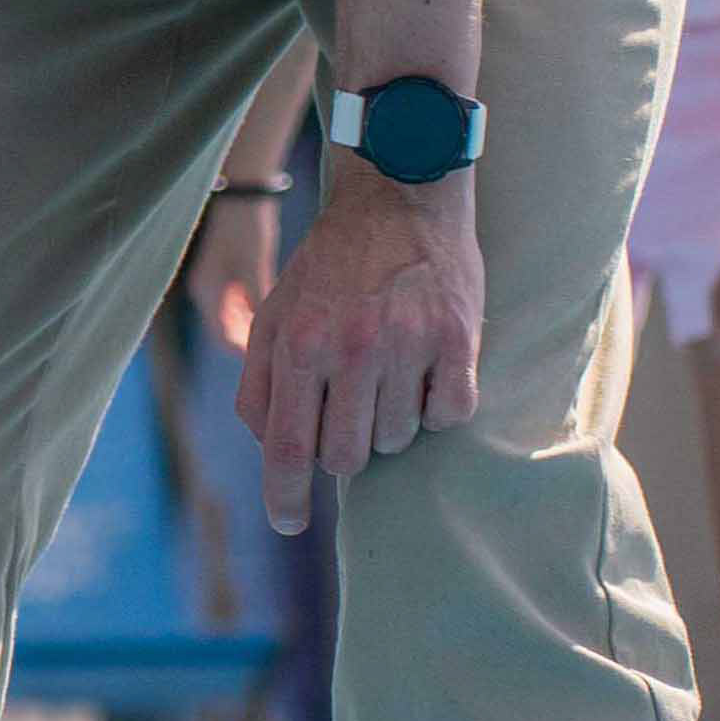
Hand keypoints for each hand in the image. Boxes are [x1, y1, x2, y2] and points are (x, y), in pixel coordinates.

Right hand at [182, 187, 280, 368]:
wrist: (242, 193)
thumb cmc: (248, 228)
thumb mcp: (255, 266)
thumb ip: (259, 299)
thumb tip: (271, 332)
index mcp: (208, 292)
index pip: (224, 338)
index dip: (247, 353)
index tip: (274, 362)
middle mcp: (206, 292)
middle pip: (228, 332)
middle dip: (251, 344)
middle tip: (282, 353)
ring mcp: (214, 284)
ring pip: (234, 320)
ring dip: (254, 329)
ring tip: (283, 336)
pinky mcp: (225, 276)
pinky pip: (238, 305)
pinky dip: (253, 313)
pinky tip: (277, 313)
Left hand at [237, 154, 483, 528]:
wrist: (399, 197)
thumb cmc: (331, 266)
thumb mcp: (275, 314)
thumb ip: (260, 382)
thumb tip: (269, 448)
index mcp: (298, 344)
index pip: (287, 448)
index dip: (285, 498)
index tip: (287, 523)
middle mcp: (352, 348)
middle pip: (345, 457)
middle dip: (342, 451)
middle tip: (349, 411)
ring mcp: (409, 344)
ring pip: (397, 439)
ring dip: (388, 421)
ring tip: (387, 371)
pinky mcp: (459, 339)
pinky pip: (449, 415)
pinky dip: (437, 406)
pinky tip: (426, 370)